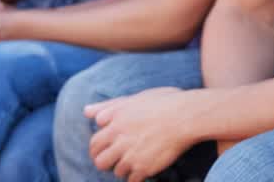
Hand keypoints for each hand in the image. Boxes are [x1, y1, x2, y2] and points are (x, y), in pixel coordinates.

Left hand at [85, 87, 199, 181]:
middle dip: (106, 162)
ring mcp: (130, 155)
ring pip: (116, 171)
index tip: (108, 148)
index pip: (94, 142)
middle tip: (117, 160)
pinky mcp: (143, 168)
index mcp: (114, 121)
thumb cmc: (165, 102)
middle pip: (100, 160)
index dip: (100, 147)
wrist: (187, 116)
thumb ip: (108, 106)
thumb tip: (86, 112)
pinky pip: (131, 181)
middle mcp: (119, 139)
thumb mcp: (134, 98)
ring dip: (124, 169)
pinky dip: (137, 177)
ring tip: (137, 161)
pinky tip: (146, 169)